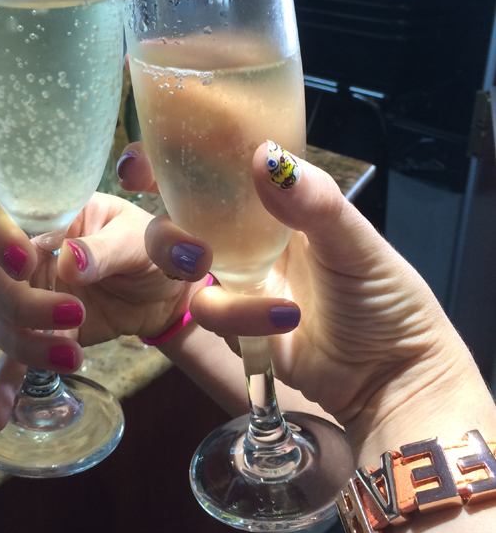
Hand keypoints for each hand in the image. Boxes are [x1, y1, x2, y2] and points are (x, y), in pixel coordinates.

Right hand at [0, 192, 211, 429]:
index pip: (2, 217)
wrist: (168, 290)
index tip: (27, 262)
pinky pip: (12, 358)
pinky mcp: (40, 333)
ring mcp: (30, 294)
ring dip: (25, 342)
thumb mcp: (141, 241)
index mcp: (51, 216)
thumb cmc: (155, 250)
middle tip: (73, 313)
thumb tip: (69, 262)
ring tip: (74, 356)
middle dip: (17, 301)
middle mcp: (30, 253)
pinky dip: (4, 386)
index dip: (0, 239)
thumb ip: (105, 249)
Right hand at [118, 141, 495, 459]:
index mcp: (274, 204)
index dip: (175, 161)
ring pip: (183, 269)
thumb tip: (265, 155)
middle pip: (180, 220)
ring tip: (270, 298)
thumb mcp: (356, 243)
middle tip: (181, 248)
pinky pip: (211, 312)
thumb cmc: (384, 296)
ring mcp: (235, 281)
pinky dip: (241, 317)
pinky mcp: (232, 324)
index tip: (142, 161)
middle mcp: (245, 237)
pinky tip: (286, 322)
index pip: (217, 171)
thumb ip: (315, 199)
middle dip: (165, 231)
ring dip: (214, 284)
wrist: (390, 377)